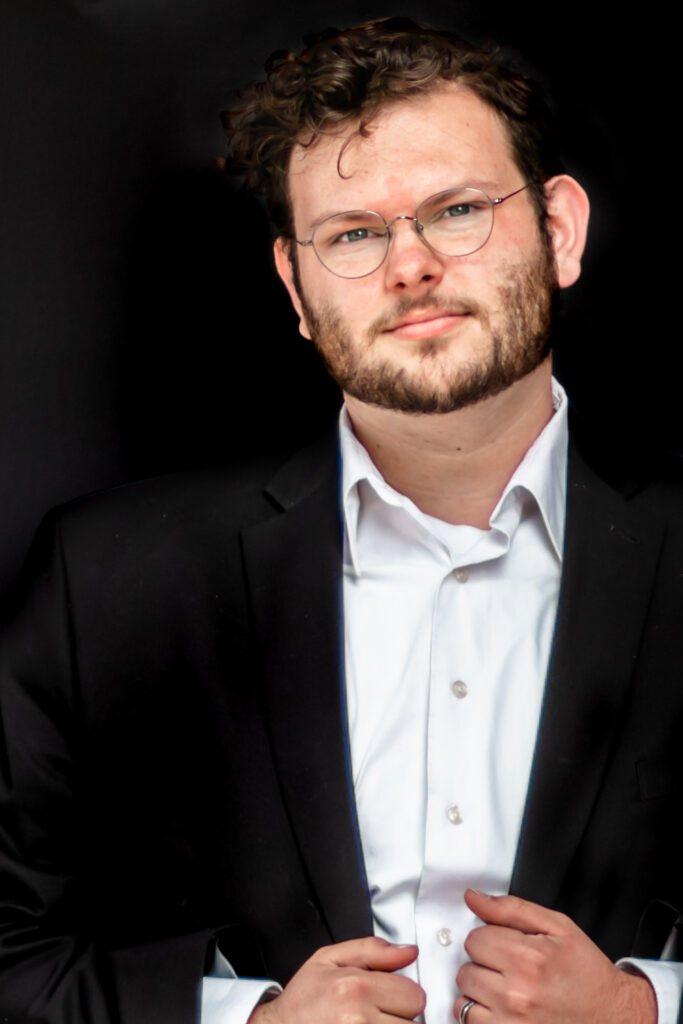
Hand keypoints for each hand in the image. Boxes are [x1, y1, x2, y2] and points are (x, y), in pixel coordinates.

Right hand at [247, 936, 423, 1023]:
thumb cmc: (302, 1000)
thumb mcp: (328, 959)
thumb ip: (372, 950)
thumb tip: (408, 952)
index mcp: (355, 988)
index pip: (415, 995)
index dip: (402, 994)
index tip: (388, 996)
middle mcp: (358, 1021)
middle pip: (414, 1023)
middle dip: (400, 1016)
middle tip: (376, 1013)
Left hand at [454, 889, 656, 1023]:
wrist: (612, 1018)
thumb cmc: (586, 974)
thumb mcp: (557, 927)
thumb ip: (511, 909)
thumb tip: (473, 897)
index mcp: (528, 958)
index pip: (475, 939)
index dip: (490, 940)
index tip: (507, 948)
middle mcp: (517, 994)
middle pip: (466, 969)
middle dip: (485, 966)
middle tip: (511, 971)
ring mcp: (511, 1023)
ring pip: (464, 999)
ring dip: (480, 993)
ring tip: (507, 991)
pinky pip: (469, 1023)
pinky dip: (480, 1016)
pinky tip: (502, 1011)